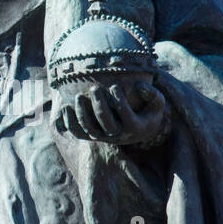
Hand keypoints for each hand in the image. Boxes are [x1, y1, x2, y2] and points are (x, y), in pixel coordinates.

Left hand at [52, 80, 167, 147]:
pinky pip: (78, 133)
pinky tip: (65, 107)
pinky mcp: (93, 137)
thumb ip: (153, 94)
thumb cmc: (148, 111)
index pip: (126, 115)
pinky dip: (69, 122)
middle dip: (99, 105)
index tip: (114, 86)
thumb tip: (138, 86)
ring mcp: (104, 138)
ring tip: (78, 97)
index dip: (119, 101)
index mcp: (134, 128)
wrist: (138, 130)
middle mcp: (118, 135)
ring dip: (82, 113)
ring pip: (89, 129)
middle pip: (106, 123)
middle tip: (94, 88)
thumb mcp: (157, 103)